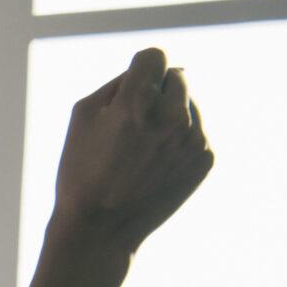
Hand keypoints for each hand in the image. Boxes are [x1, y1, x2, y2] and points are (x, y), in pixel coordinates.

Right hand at [45, 46, 212, 260]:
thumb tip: (151, 70)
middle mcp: (172, 116)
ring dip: (169, 116)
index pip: (154, 56)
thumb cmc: (81, 170)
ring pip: (189, 105)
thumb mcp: (82, 116)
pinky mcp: (206, 158)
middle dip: (158, 91)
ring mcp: (194, 138)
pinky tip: (155, 166)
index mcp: (137, 101)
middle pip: (178, 76)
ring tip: (142, 151)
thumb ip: (119, 82)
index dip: (139, 69)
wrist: (98, 230)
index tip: (130, 89)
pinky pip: (196, 132)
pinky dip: (178, 142)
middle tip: (134, 124)